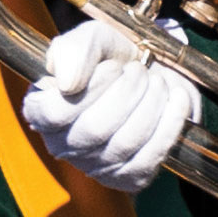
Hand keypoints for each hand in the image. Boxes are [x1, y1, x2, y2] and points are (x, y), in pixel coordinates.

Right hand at [21, 26, 199, 187]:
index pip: (55, 113)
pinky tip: (176, 99)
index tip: (113, 66)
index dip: (91, 88)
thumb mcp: (92, 38)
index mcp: (42, 110)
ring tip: (156, 82)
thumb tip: (68, 83)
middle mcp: (62, 145)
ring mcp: (95, 167)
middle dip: (127, 93)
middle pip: (94, 129)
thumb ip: (74, 50)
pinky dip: (170, 124)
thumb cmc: (113, 56)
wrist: (151, 71)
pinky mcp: (129, 178)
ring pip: (125, 144)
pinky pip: (150, 159)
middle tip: (139, 71)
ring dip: (150, 104)